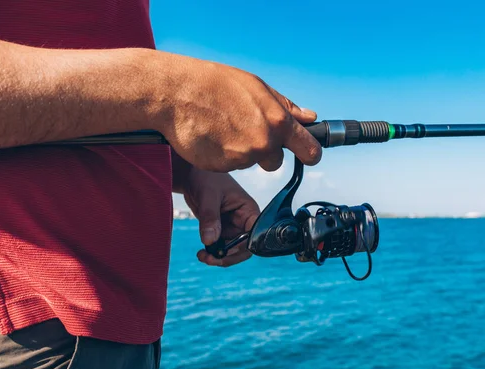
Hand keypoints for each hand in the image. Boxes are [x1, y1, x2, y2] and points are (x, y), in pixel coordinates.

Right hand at [148, 52, 321, 172]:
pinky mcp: (221, 168)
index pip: (310, 150)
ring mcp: (242, 158)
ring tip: (221, 127)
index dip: (309, 153)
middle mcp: (263, 143)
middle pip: (274, 162)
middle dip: (262, 151)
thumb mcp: (256, 87)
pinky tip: (211, 136)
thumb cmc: (214, 84)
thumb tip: (309, 118)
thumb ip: (285, 107)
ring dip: (239, 151)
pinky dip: (221, 156)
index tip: (307, 155)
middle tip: (242, 129)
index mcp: (278, 121)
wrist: (175, 93)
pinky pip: (228, 167)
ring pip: (249, 162)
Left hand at [181, 167, 259, 266]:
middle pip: (243, 247)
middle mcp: (243, 221)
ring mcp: (231, 226)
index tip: (226, 253)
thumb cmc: (206, 177)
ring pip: (231, 250)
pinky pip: (219, 246)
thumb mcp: (208, 196)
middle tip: (210, 259)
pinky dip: (211, 252)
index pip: (255, 234)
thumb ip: (210, 218)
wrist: (191, 174)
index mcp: (249, 210)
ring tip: (202, 256)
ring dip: (218, 256)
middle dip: (228, 256)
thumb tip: (210, 241)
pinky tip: (201, 252)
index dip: (244, 247)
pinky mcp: (219, 229)